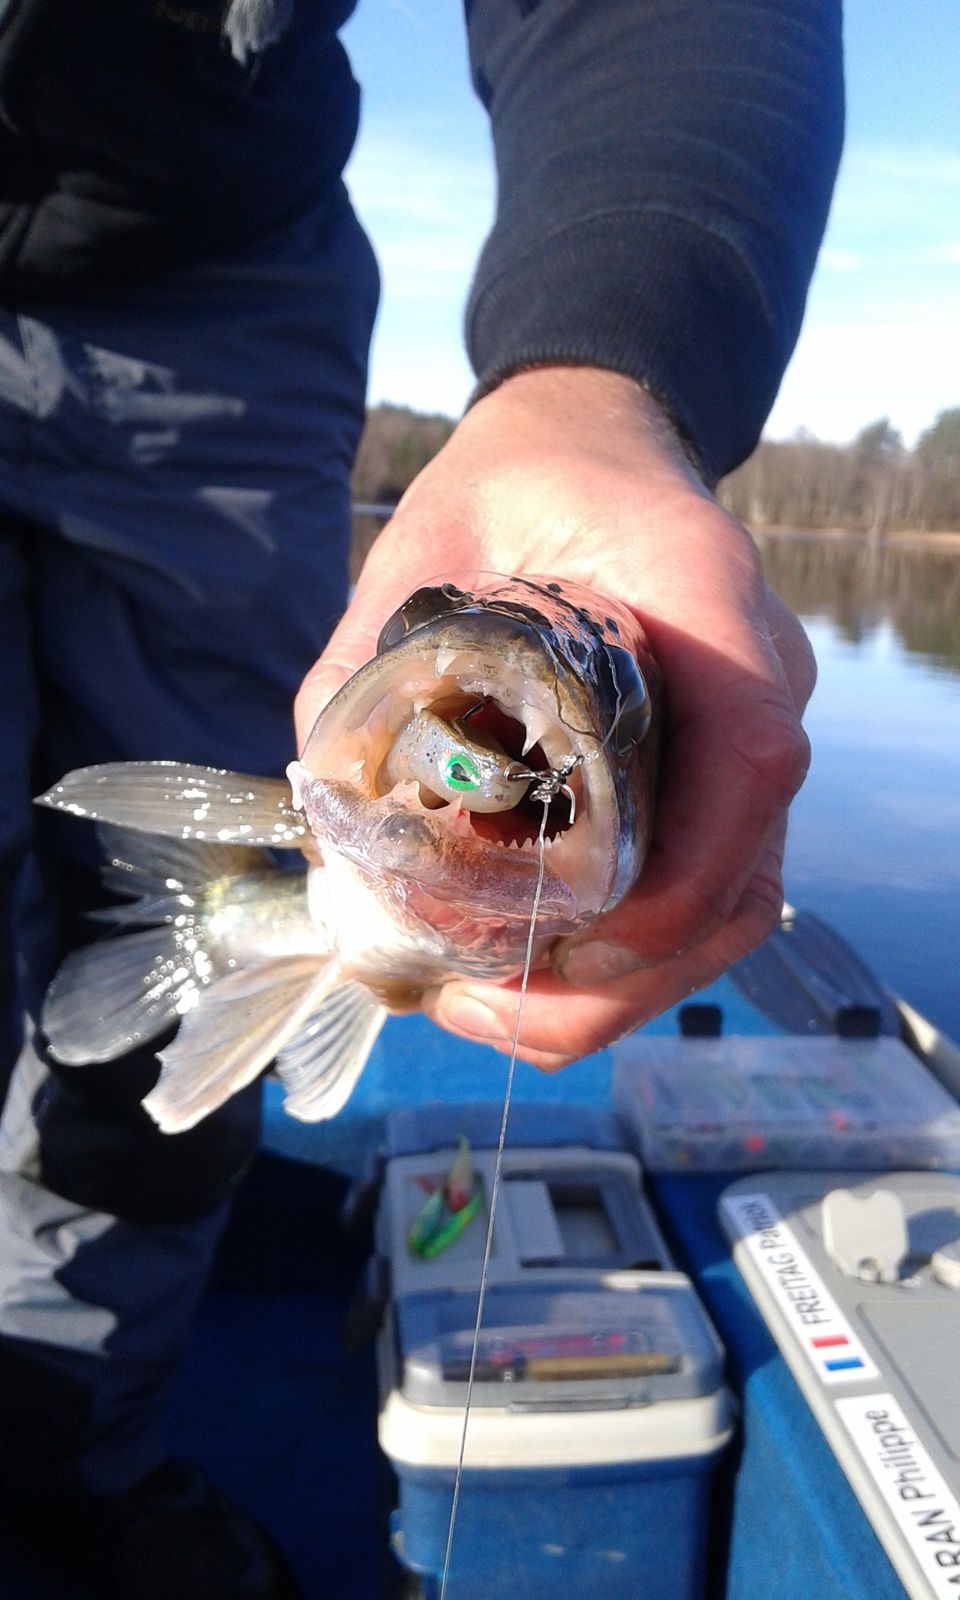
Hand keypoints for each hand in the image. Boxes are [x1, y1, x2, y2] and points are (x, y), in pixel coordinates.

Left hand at [295, 367, 815, 1067]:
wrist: (586, 459)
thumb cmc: (514, 489)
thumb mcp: (423, 548)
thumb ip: (361, 666)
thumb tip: (318, 806)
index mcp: (707, 600)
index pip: (751, 757)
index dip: (677, 876)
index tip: (565, 940)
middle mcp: (756, 688)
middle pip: (740, 885)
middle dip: (614, 980)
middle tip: (475, 1001)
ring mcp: (741, 749)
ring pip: (723, 916)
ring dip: (610, 992)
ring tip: (480, 1003)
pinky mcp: (712, 791)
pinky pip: (697, 901)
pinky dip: (615, 964)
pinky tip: (517, 969)